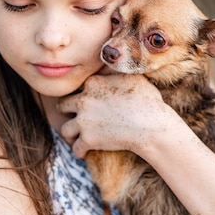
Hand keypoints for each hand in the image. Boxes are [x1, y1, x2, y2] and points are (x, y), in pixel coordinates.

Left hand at [57, 74, 178, 157]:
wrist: (152, 126)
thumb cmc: (148, 101)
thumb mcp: (132, 77)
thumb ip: (115, 72)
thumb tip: (112, 61)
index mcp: (93, 82)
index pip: (77, 87)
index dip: (81, 94)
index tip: (86, 101)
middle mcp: (84, 100)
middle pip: (62, 105)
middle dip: (68, 111)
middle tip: (76, 117)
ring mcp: (84, 121)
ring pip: (65, 130)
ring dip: (71, 134)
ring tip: (77, 136)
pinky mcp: (88, 140)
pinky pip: (75, 148)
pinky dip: (80, 151)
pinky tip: (84, 152)